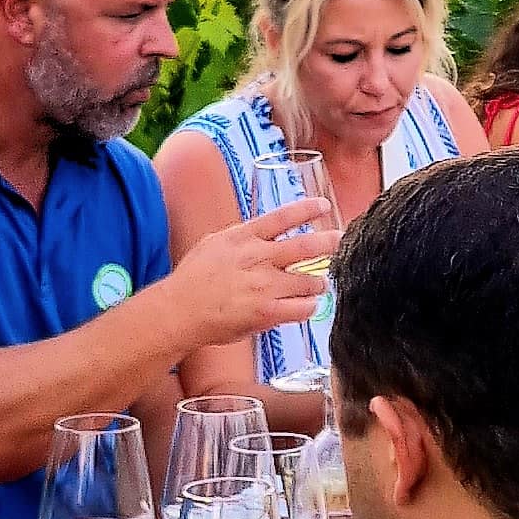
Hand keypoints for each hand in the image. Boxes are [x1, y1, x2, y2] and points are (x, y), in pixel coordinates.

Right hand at [165, 198, 338, 351]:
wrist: (179, 310)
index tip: (323, 206)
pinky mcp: (267, 312)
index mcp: (244, 237)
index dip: (307, 209)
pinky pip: (303, 308)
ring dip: (319, 282)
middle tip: (339, 241)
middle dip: (329, 242)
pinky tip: (307, 305)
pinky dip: (309, 306)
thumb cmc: (192, 279)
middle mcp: (258, 258)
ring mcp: (265, 286)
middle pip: (305, 246)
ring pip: (310, 281)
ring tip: (319, 284)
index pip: (282, 217)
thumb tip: (260, 234)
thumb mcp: (214, 244)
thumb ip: (242, 238)